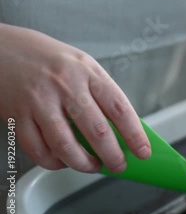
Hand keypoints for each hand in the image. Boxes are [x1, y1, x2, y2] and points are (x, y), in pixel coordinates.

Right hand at [0, 24, 150, 172]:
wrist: (2, 47)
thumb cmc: (49, 59)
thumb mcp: (82, 65)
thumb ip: (100, 94)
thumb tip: (121, 130)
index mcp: (87, 71)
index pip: (119, 108)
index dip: (135, 134)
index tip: (143, 151)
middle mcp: (65, 85)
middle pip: (97, 130)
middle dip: (113, 155)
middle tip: (119, 165)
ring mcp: (39, 101)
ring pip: (66, 145)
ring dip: (84, 163)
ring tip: (93, 166)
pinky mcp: (17, 115)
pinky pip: (38, 149)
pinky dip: (54, 162)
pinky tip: (63, 161)